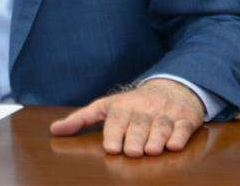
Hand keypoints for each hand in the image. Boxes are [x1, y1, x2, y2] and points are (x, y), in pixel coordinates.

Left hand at [49, 79, 205, 156]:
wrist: (173, 87)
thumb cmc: (134, 104)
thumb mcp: (106, 107)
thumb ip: (81, 119)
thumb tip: (54, 130)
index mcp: (123, 106)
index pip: (117, 119)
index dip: (115, 133)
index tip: (112, 148)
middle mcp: (144, 109)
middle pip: (139, 125)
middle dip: (135, 138)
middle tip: (132, 151)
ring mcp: (166, 113)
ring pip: (161, 127)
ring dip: (156, 138)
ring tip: (152, 150)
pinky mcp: (186, 118)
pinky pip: (183, 127)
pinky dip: (179, 136)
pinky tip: (174, 145)